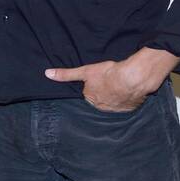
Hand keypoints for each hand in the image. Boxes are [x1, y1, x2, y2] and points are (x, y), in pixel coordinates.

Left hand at [45, 47, 178, 111]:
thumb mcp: (84, 71)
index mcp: (91, 100)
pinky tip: (128, 89)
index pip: (89, 95)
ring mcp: (117, 109)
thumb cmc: (107, 74)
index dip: (93, 87)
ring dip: (116, 95)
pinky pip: (127, 103)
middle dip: (104, 92)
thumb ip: (66, 74)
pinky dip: (127, 97)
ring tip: (119, 84)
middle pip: (101, 99)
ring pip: (114, 101)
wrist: (132, 79)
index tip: (98, 81)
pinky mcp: (131, 107)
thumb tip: (47, 74)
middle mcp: (103, 107)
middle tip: (108, 81)